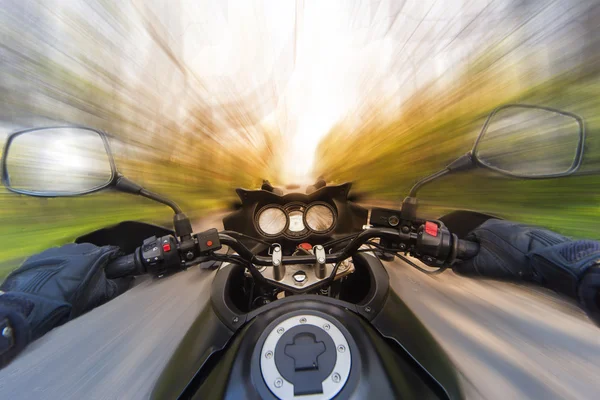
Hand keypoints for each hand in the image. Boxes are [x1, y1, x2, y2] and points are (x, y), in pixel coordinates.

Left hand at [0, 243, 131, 340]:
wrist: (34, 306)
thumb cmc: (72, 301)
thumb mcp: (102, 296)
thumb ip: (119, 285)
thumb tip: (129, 278)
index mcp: (95, 254)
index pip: (112, 252)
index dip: (115, 262)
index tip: (114, 271)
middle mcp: (77, 247)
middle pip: (91, 252)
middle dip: (94, 264)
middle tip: (91, 281)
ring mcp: (56, 250)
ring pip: (72, 255)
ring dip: (75, 265)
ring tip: (70, 283)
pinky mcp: (39, 257)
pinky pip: (54, 260)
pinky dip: (57, 268)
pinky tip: (54, 282)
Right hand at [454, 219, 599, 323]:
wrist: (546, 257)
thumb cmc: (511, 260)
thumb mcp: (483, 268)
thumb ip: (465, 267)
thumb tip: (455, 268)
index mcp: (485, 227)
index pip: (469, 241)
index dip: (470, 255)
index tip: (474, 266)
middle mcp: (499, 223)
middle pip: (485, 242)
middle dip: (486, 255)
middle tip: (492, 269)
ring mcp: (515, 226)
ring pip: (500, 243)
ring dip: (501, 255)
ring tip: (509, 268)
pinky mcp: (530, 232)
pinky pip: (515, 244)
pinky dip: (515, 253)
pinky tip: (520, 264)